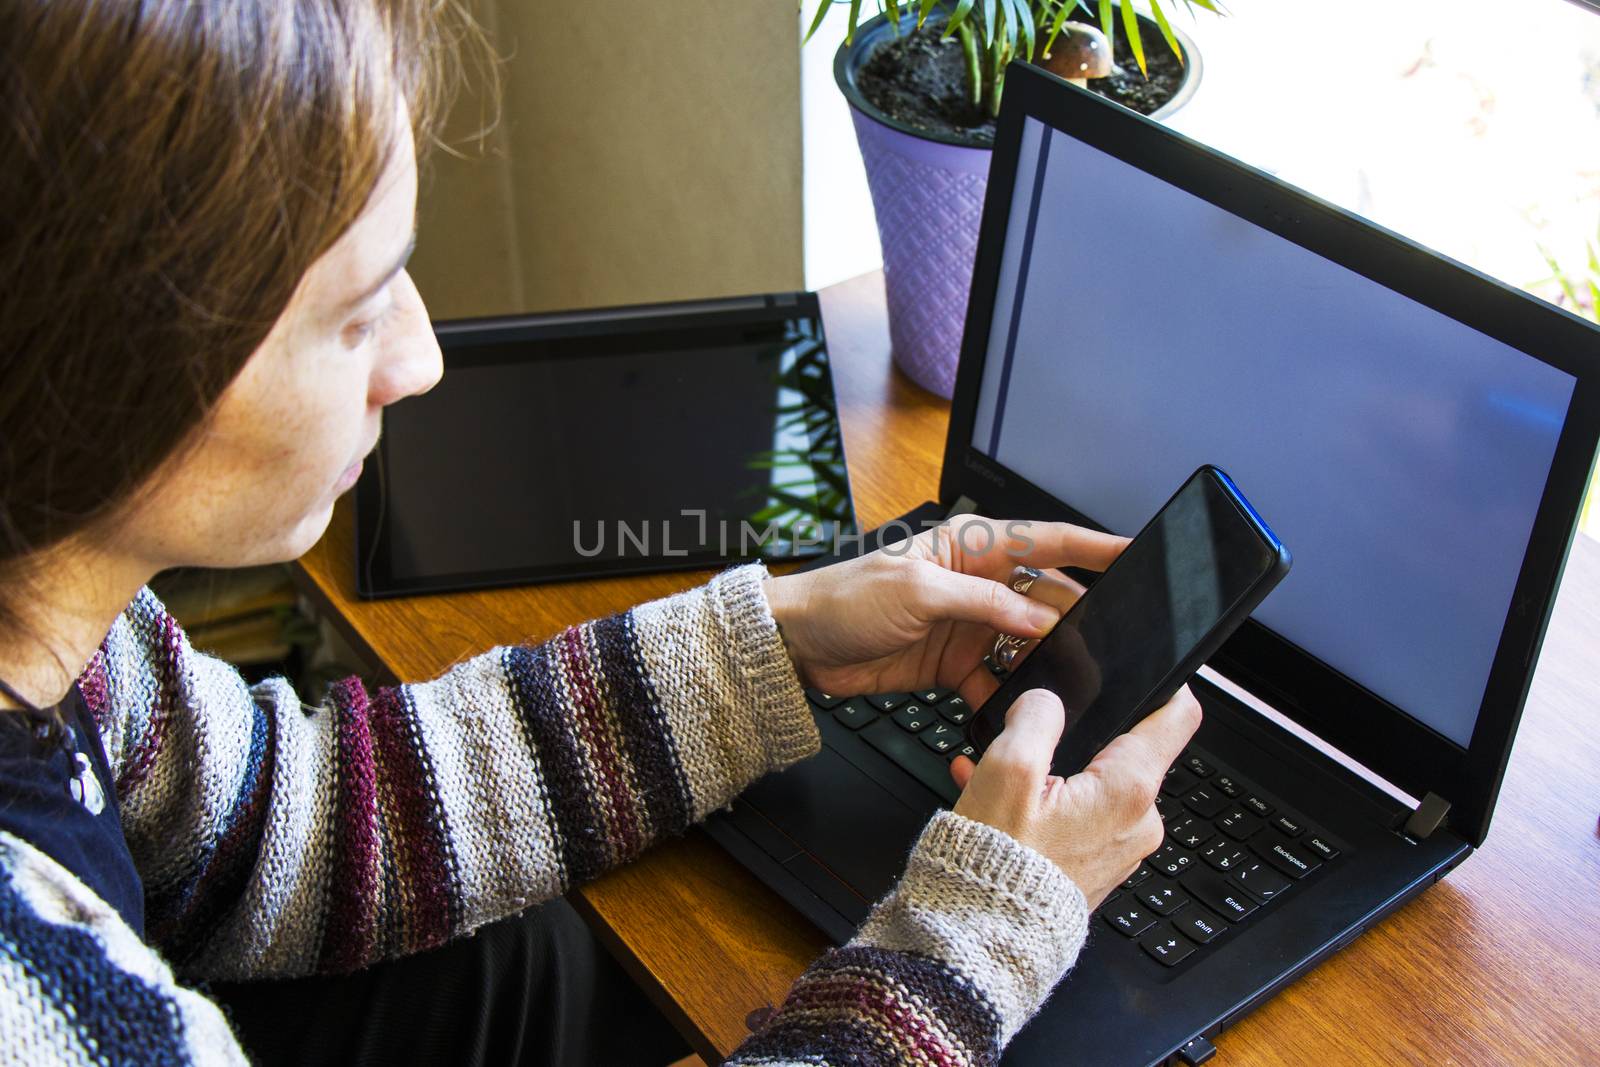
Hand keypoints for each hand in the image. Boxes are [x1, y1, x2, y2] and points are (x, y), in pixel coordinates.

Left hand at [761, 515, 1125, 702]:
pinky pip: (996, 683)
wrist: (797, 646)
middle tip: (1111, 641)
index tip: (1135, 552)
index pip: (1042, 540)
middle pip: (1043, 599)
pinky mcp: (953, 667)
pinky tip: (1022, 713)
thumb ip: (980, 601)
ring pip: (1026, 644)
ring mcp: (967, 628)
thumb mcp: (915, 590)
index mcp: (968, 548)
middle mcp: (975, 585)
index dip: (1091, 546)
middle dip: (1077, 619)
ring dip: (1047, 663)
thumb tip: (1036, 617)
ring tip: (1074, 682)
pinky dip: (1010, 700)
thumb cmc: (844, 599)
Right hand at [949, 685, 1201, 906]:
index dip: (1166, 685)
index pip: (1178, 717)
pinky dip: (1043, 803)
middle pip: (1124, 749)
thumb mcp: (1009, 771)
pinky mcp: (1095, 866)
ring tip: (996, 773)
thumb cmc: (999, 861)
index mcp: (1128, 790)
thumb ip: (1035, 718)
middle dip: (1078, 736)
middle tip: (1031, 735)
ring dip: (1050, 772)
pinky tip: (999, 801)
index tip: (1147, 670)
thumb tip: (1047, 701)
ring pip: (1092, 784)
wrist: (986, 938)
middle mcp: (1138, 821)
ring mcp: (1119, 847)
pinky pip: (1077, 817)